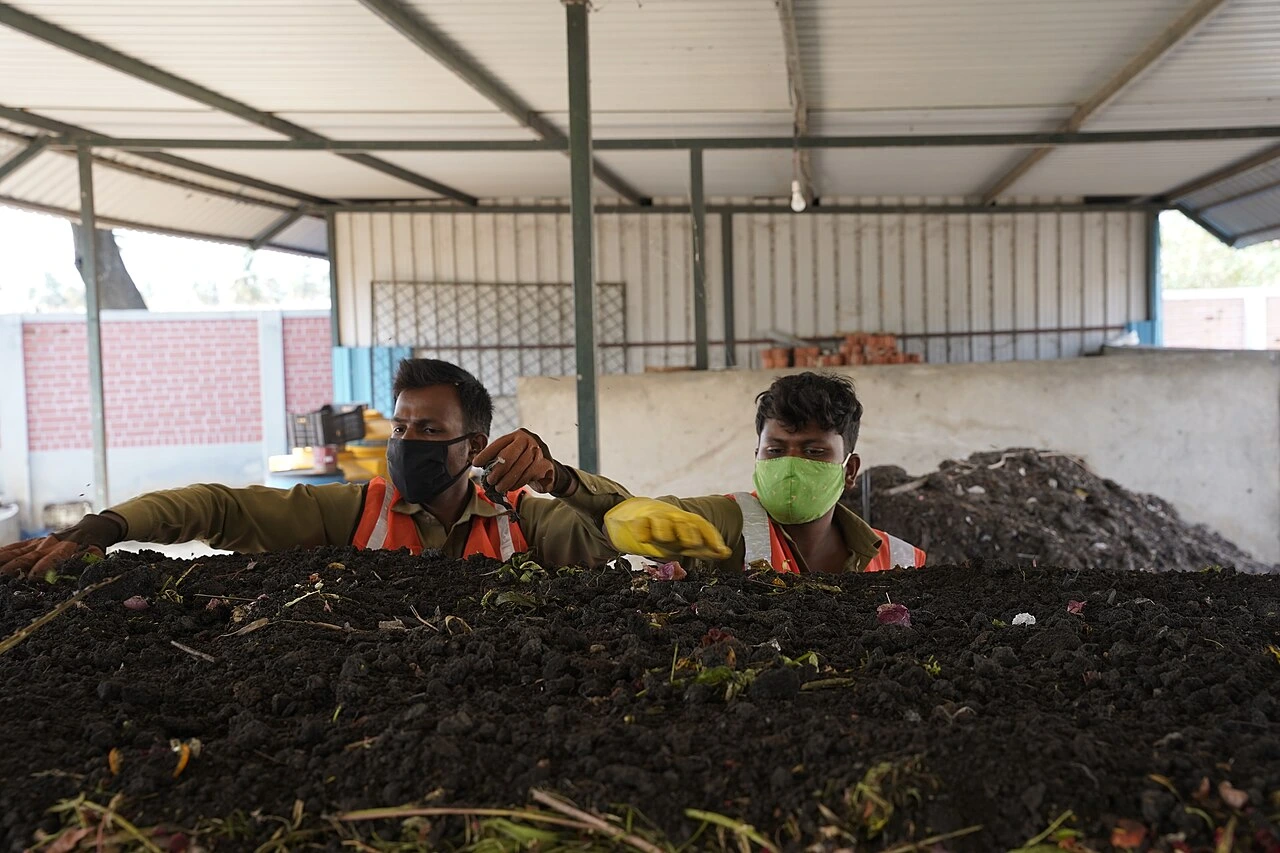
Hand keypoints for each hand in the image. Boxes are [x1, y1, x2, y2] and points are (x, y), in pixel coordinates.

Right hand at [0, 512, 124, 579]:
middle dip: (13, 569)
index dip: (42, 568)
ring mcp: (38, 543)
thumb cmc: (93, 547)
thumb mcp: (96, 556)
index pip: (52, 559)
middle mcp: (49, 545)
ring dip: (4, 562)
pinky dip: (3, 553)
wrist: (90, 529)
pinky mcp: (32, 542)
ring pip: (17, 552)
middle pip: (28, 558)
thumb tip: (85, 578)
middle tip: (3, 579)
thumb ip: (88, 565)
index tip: (32, 578)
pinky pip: (14, 547)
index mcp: (67, 550)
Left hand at [474, 429, 571, 494]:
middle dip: (496, 471)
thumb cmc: (525, 462)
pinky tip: (511, 487)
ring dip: (506, 481)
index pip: (499, 443)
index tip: (476, 463)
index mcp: (517, 435)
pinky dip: (517, 483)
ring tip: (499, 488)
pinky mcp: (545, 464)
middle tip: (490, 481)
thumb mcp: (513, 455)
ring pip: (517, 468)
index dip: (485, 454)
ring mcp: (538, 451)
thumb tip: (480, 465)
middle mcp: (529, 440)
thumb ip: (499, 457)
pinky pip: (527, 476)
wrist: (548, 470)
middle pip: (508, 456)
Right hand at [604, 498, 731, 560]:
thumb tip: (727, 553)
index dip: (712, 537)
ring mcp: (654, 519)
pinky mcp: (637, 522)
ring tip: (665, 539)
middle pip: (682, 523)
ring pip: (661, 522)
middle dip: (688, 532)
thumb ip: (703, 547)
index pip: (702, 526)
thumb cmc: (665, 530)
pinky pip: (639, 524)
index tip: (721, 551)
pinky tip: (643, 537)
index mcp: (686, 523)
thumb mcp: (683, 540)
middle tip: (694, 543)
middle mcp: (672, 519)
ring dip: (664, 530)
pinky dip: (641, 529)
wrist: (634, 512)